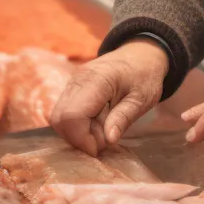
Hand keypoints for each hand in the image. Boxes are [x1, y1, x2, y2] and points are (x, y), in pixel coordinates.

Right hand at [49, 39, 167, 155]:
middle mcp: (78, 80)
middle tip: (104, 139)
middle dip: (79, 138)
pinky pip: (64, 112)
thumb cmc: (145, 75)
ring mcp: (72, 82)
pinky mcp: (72, 88)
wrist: (140, 54)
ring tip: (103, 130)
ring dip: (78, 132)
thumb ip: (124, 118)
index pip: (73, 116)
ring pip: (59, 118)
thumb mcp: (142, 98)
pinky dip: (78, 125)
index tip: (100, 149)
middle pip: (61, 119)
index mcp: (97, 80)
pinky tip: (97, 123)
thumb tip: (109, 140)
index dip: (82, 139)